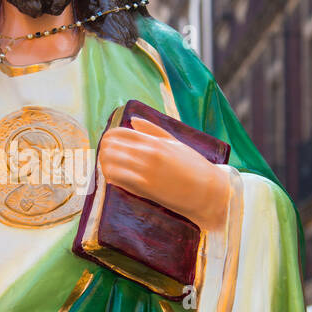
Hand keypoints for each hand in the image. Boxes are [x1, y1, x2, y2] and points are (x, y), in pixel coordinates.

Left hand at [97, 115, 231, 231]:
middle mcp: (148, 154)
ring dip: (105, 165)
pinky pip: (118, 179)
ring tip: (108, 169)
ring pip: (110, 163)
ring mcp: (146, 170)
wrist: (207, 191)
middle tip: (106, 158)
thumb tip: (133, 120)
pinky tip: (114, 179)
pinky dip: (112, 178)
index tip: (108, 145)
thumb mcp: (174, 143)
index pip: (118, 133)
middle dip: (104, 152)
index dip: (108, 139)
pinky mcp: (146, 187)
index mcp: (154, 141)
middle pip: (110, 147)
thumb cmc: (193, 167)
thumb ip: (152, 130)